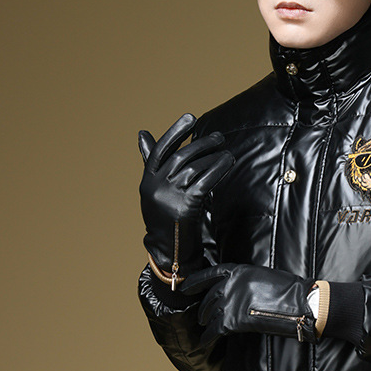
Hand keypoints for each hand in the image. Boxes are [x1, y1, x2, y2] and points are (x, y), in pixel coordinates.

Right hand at [138, 113, 233, 274]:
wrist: (169, 252)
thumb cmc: (166, 219)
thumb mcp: (155, 191)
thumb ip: (154, 164)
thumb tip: (142, 133)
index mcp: (147, 182)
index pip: (160, 151)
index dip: (175, 132)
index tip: (190, 118)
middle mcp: (156, 187)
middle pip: (181, 156)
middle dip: (202, 144)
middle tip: (218, 138)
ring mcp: (170, 197)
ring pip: (195, 167)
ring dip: (214, 156)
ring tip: (226, 152)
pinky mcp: (186, 206)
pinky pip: (206, 180)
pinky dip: (218, 168)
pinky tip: (227, 162)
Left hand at [182, 264, 316, 344]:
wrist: (298, 302)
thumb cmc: (286, 289)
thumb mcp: (261, 275)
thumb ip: (244, 281)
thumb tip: (235, 290)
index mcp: (238, 271)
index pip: (209, 274)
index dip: (195, 282)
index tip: (185, 288)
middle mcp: (230, 285)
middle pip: (208, 298)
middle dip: (203, 309)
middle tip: (201, 316)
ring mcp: (230, 302)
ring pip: (209, 314)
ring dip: (206, 322)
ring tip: (206, 327)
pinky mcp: (233, 320)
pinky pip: (214, 330)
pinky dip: (207, 337)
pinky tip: (205, 341)